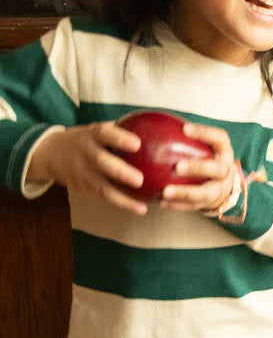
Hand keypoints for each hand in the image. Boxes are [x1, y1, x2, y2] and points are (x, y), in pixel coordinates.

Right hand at [27, 121, 147, 214]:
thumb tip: (156, 129)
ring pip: (101, 188)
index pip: (103, 134)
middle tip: (140, 180)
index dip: (119, 138)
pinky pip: (103, 198)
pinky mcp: (83, 189)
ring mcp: (82, 173)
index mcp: (91, 135)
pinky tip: (139, 208)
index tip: (137, 144)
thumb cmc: (86, 141)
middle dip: (120, 172)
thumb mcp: (96, 131)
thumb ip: (119, 131)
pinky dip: (121, 204)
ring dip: (122, 199)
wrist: (50, 154)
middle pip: (100, 162)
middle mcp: (85, 153)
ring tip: (142, 207)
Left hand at [159, 122, 236, 213]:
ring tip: (165, 192)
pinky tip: (161, 203)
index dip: (205, 133)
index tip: (185, 128)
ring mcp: (220, 189)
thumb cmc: (204, 158)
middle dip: (198, 168)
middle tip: (177, 167)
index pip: (220, 138)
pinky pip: (194, 206)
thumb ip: (182, 137)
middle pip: (217, 169)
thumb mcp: (202, 146)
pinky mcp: (210, 203)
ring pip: (206, 193)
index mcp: (223, 152)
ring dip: (186, 193)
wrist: (221, 185)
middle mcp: (225, 170)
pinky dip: (178, 205)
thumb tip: (147, 121)